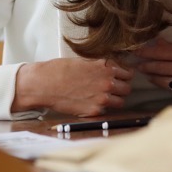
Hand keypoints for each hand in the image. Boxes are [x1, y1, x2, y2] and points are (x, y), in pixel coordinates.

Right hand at [13, 57, 133, 116]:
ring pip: (121, 101)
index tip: (120, 79)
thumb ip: (101, 66)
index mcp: (106, 67)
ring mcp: (103, 97)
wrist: (43, 84)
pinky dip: (102, 108)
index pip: (128, 73)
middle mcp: (108, 81)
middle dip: (121, 88)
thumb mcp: (85, 61)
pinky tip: (92, 104)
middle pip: (127, 88)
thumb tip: (113, 69)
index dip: (123, 76)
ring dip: (114, 100)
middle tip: (112, 90)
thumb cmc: (60, 70)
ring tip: (104, 98)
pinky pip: (107, 111)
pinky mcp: (95, 110)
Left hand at [133, 38, 171, 104]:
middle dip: (147, 65)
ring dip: (153, 77)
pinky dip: (165, 87)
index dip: (148, 52)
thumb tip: (159, 43)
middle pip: (161, 67)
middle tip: (137, 62)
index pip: (163, 52)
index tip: (138, 51)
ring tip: (146, 72)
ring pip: (165, 81)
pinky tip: (161, 82)